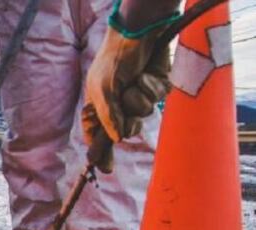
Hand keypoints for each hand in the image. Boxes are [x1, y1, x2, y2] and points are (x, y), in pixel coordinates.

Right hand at [83, 26, 170, 154]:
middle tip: (126, 110)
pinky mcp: (155, 89)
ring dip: (140, 99)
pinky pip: (156, 99)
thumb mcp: (103, 90)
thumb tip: (117, 140)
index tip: (105, 169)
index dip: (102, 152)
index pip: (99, 136)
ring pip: (143, 115)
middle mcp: (119, 106)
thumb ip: (109, 118)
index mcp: (100, 108)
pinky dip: (151, 87)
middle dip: (128, 121)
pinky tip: (146, 74)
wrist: (139, 33)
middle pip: (125, 131)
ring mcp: (137, 97)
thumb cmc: (114, 60)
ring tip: (134, 82)